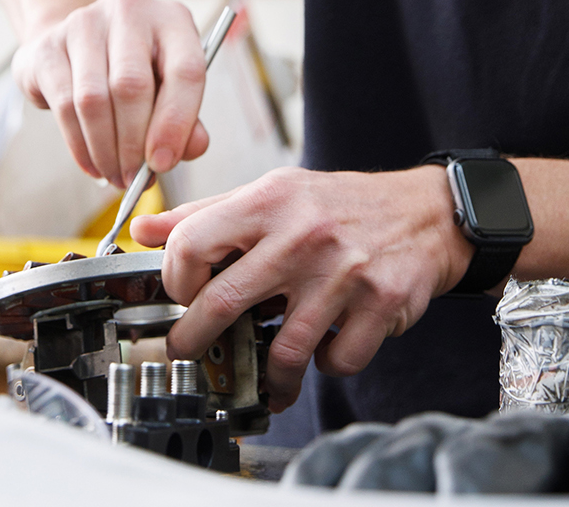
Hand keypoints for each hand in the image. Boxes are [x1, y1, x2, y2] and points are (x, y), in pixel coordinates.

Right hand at [11, 0, 209, 186]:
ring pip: (94, 99)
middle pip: (132, 86)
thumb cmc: (136, 71)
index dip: (176, 123)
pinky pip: (64, 105)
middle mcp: (129, 11)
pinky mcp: (48, 46)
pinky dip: (79, 145)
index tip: (163, 162)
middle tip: (134, 179)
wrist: (78, 44)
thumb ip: (187, 120)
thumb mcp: (169, 88)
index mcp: (172, 19)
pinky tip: (92, 163)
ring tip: (114, 175)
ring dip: (105, 150)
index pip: (186, 69)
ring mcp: (84, 23)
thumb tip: (190, 148)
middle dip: (133, 145)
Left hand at [129, 166, 474, 410]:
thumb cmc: (339, 205)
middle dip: (195, 343)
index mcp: (270, 199)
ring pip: (284, 350)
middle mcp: (303, 233)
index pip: (191, 243)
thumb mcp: (273, 193)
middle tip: (191, 354)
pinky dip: (327, 365)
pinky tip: (326, 347)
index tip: (181, 296)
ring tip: (266, 376)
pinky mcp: (381, 303)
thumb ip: (207, 214)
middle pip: (223, 304)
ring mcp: (344, 271)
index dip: (174, 279)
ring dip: (268, 376)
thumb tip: (143, 228)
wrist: (426, 210)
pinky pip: (338, 360)